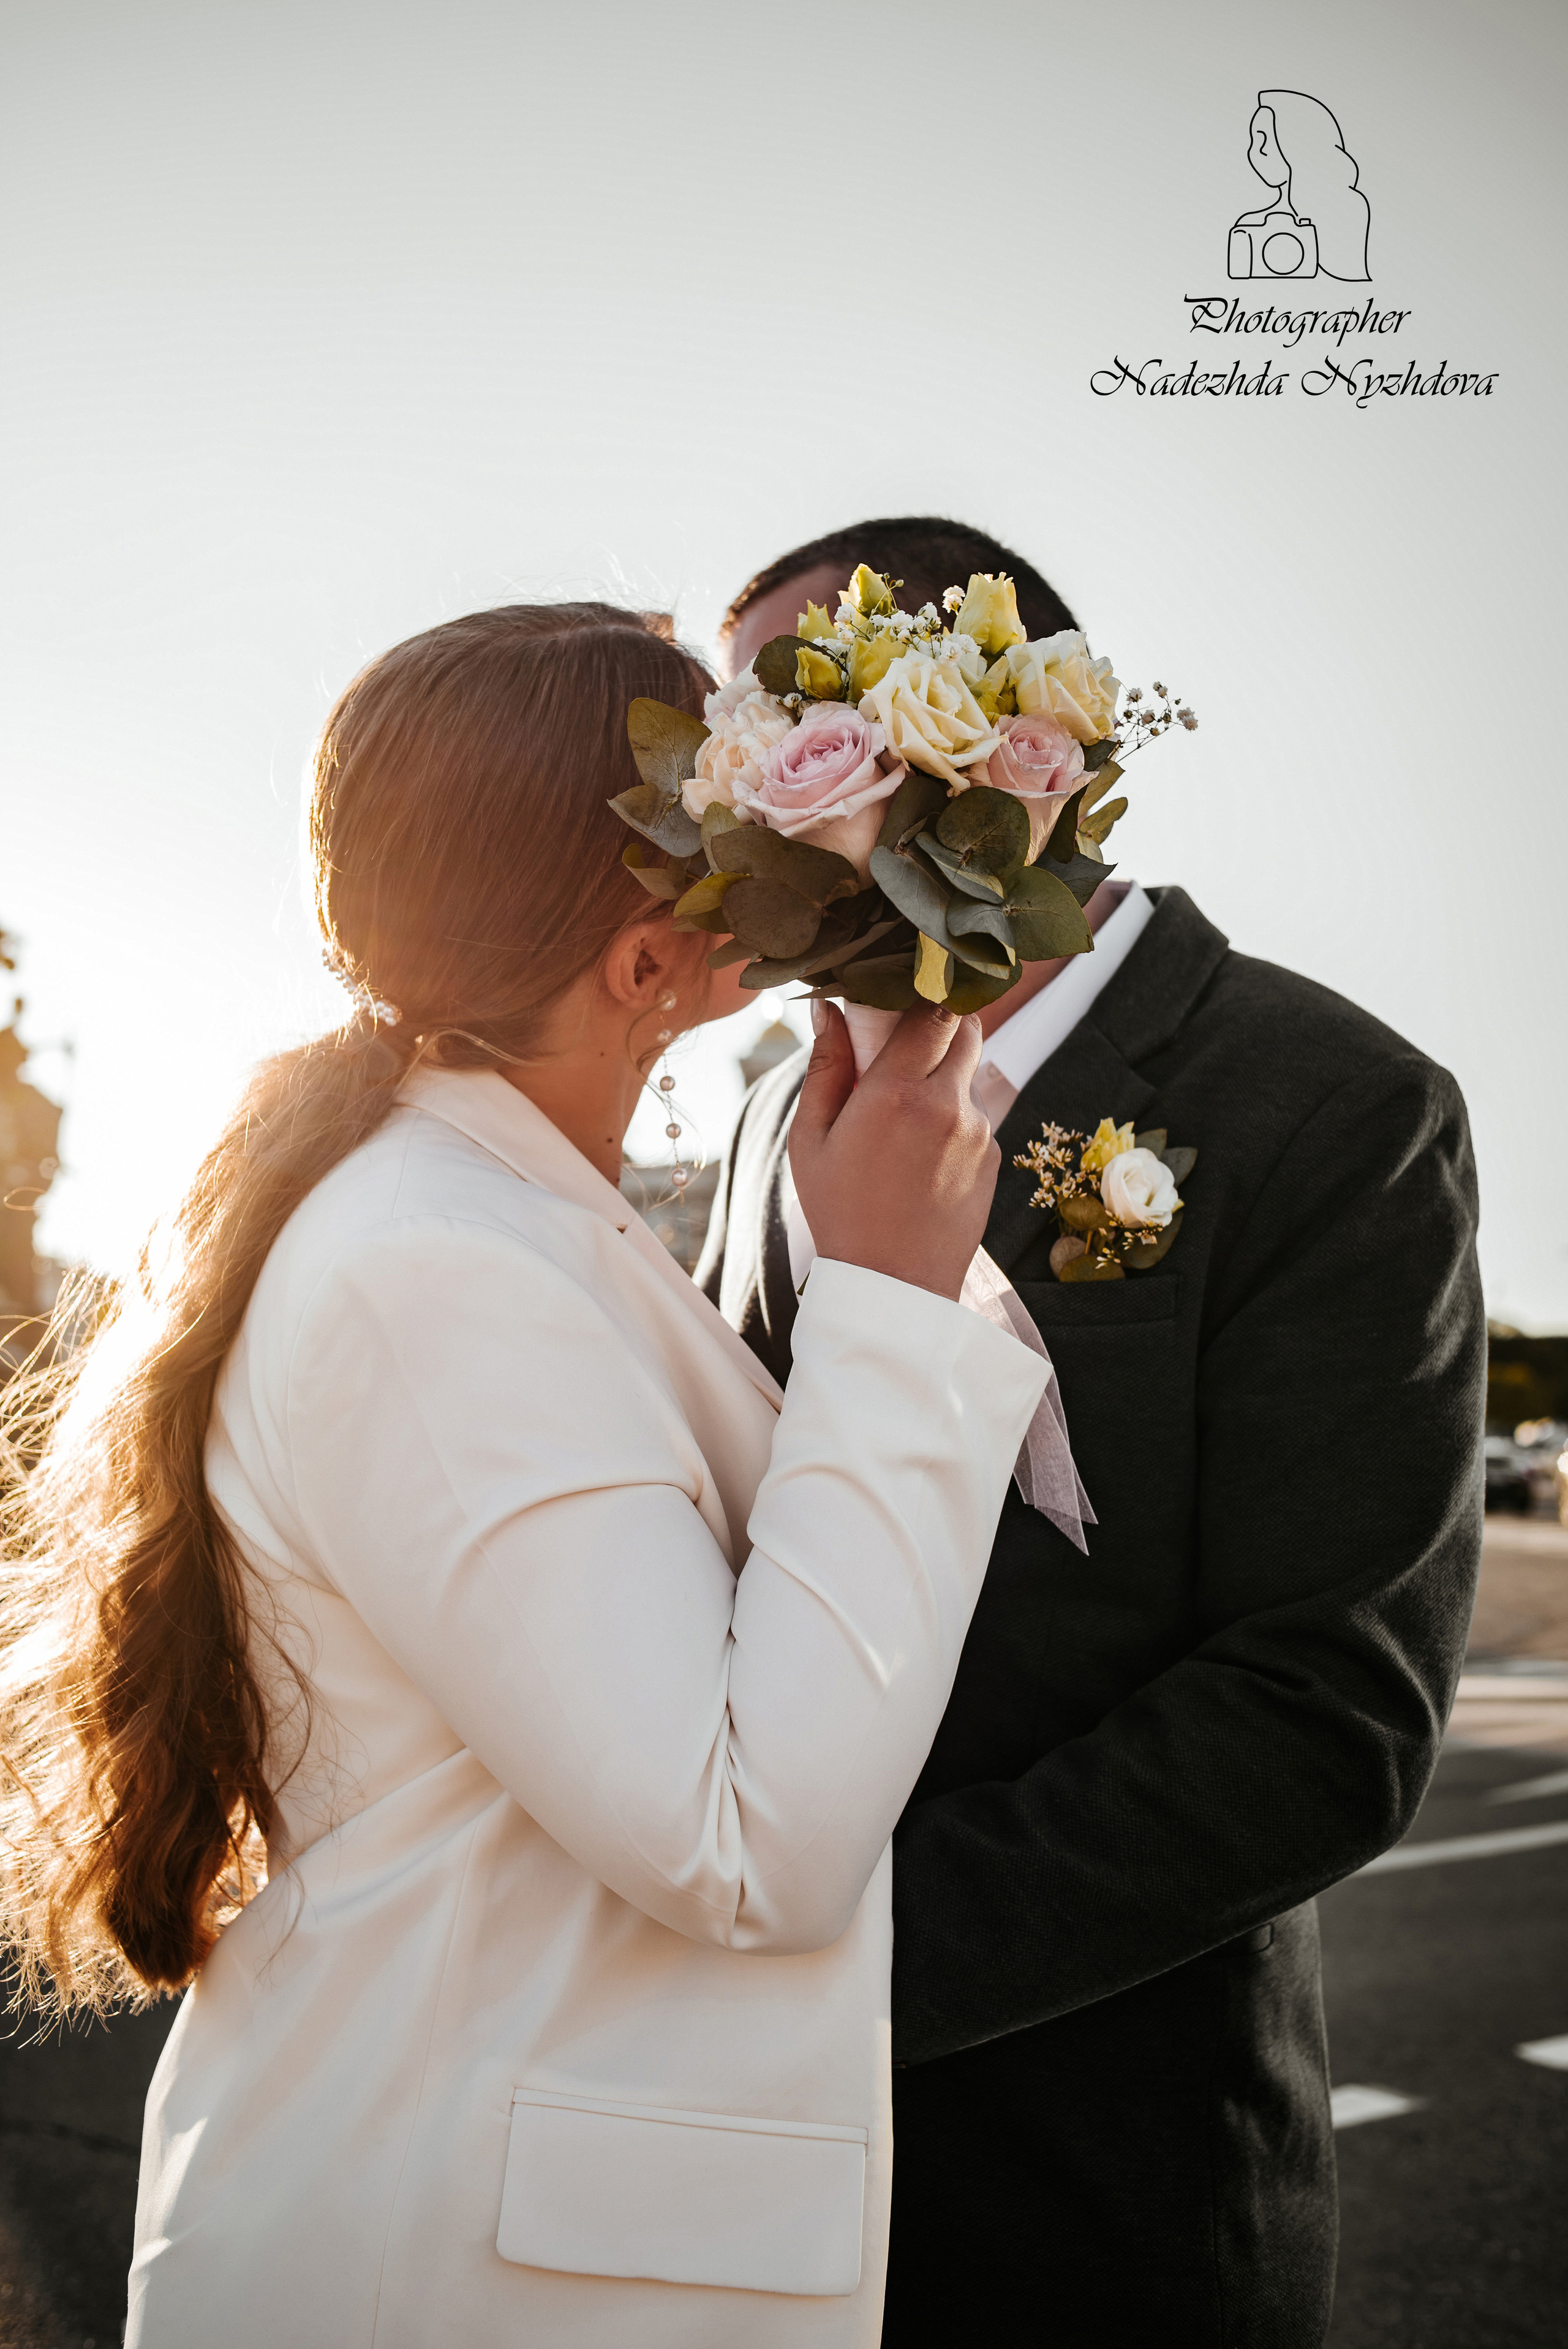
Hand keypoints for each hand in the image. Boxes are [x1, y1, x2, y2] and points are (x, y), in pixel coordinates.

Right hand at [789, 1001, 998, 1302]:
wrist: (893, 1285)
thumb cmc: (840, 1211)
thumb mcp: (811, 1140)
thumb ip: (825, 1067)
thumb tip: (828, 1009)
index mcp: (897, 1093)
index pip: (933, 1009)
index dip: (923, 991)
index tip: (902, 993)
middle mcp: (948, 1104)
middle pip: (966, 1028)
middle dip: (940, 1024)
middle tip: (903, 1043)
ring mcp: (979, 1131)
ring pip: (971, 1072)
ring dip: (944, 1074)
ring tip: (903, 1116)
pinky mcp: (995, 1156)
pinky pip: (976, 1115)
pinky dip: (953, 1116)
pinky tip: (922, 1153)